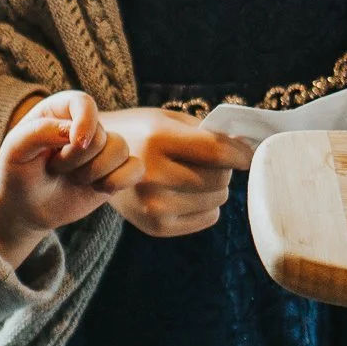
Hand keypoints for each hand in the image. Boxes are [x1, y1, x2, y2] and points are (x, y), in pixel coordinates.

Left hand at [0, 91, 139, 266]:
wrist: (25, 207)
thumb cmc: (18, 173)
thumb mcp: (15, 151)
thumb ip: (37, 133)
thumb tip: (71, 131)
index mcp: (60, 110)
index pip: (84, 103)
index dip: (84, 122)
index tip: (73, 143)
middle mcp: (86, 125)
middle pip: (101, 135)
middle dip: (76, 159)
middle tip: (54, 168)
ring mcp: (103, 148)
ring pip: (121, 149)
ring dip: (94, 172)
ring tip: (73, 178)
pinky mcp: (116, 170)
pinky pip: (136, 169)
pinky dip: (119, 181)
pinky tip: (98, 188)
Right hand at [96, 107, 251, 237]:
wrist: (97, 162)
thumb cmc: (142, 134)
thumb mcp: (167, 119)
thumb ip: (206, 132)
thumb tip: (248, 152)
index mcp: (157, 140)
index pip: (216, 152)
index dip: (241, 154)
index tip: (249, 155)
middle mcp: (153, 174)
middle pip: (219, 178)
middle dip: (224, 168)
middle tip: (211, 161)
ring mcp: (152, 204)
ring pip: (217, 199)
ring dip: (216, 187)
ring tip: (194, 175)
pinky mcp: (155, 226)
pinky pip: (208, 218)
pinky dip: (207, 205)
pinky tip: (187, 193)